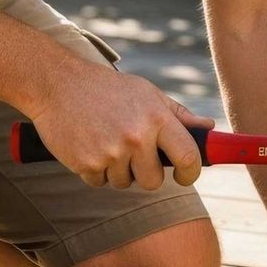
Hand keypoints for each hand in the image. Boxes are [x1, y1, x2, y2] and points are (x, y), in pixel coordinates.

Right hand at [26, 67, 214, 189]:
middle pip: (154, 181)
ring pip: (125, 183)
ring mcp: (110, 153)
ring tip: (106, 141)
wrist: (58, 83)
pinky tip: (89, 145)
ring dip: (118, 170)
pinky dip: (96, 170)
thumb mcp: (147, 94)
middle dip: (147, 173)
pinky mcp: (86, 164)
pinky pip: (100, 183)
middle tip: (134, 154)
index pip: (188, 157)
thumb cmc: (108, 89)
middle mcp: (136, 137)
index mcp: (156, 118)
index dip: (191, 173)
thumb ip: (179, 115)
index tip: (185, 176)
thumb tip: (208, 128)